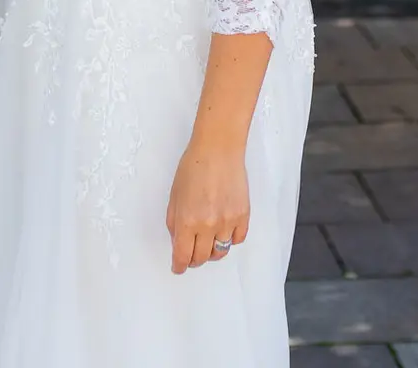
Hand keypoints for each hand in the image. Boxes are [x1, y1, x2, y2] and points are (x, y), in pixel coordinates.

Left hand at [165, 140, 249, 273]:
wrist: (218, 150)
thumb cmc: (194, 167)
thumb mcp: (174, 196)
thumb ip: (174, 222)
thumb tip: (177, 241)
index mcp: (187, 220)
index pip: (183, 255)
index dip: (179, 265)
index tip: (177, 267)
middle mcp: (208, 225)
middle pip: (201, 258)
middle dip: (193, 260)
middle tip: (190, 256)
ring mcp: (227, 222)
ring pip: (220, 252)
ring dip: (211, 253)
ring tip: (206, 244)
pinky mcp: (243, 216)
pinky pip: (237, 240)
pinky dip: (229, 240)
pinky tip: (222, 232)